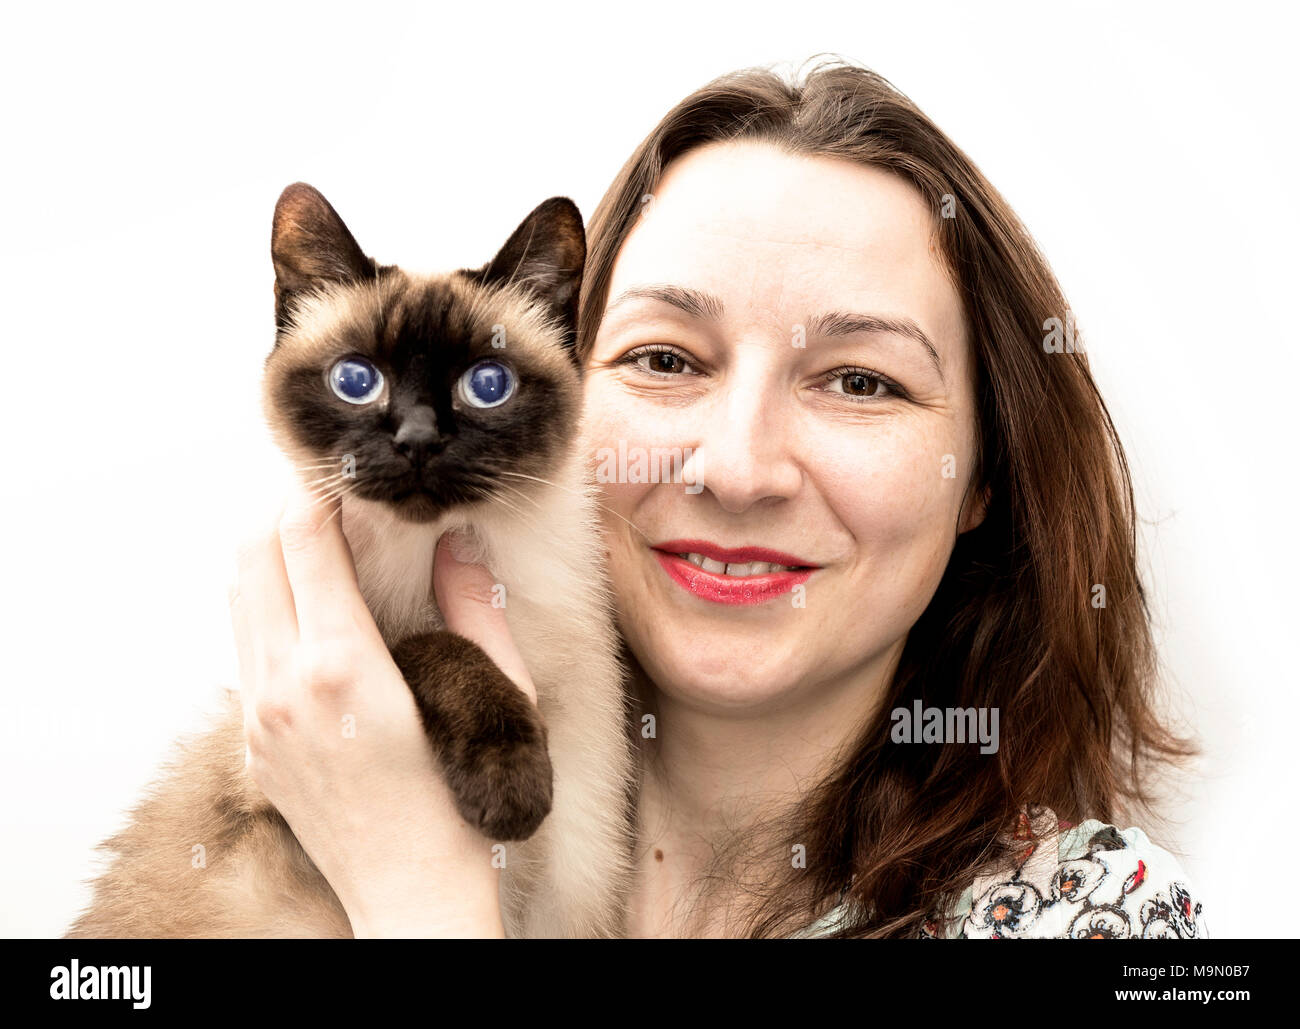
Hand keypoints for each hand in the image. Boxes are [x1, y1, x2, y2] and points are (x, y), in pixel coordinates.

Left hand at [228, 478, 537, 936]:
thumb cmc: (462, 803)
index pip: (303, 538)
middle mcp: (283, 685)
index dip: (324, 490)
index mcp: (342, 667)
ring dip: (270, 553)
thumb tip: (459, 542)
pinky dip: (267, 603)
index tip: (353, 477)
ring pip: (236, 593)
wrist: (411, 894)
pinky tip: (315, 609)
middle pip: (252, 551)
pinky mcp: (252, 740)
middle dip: (287, 508)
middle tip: (335, 498)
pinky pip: (242, 643)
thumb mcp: (492, 696)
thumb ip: (474, 607)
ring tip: (323, 544)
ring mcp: (258, 716)